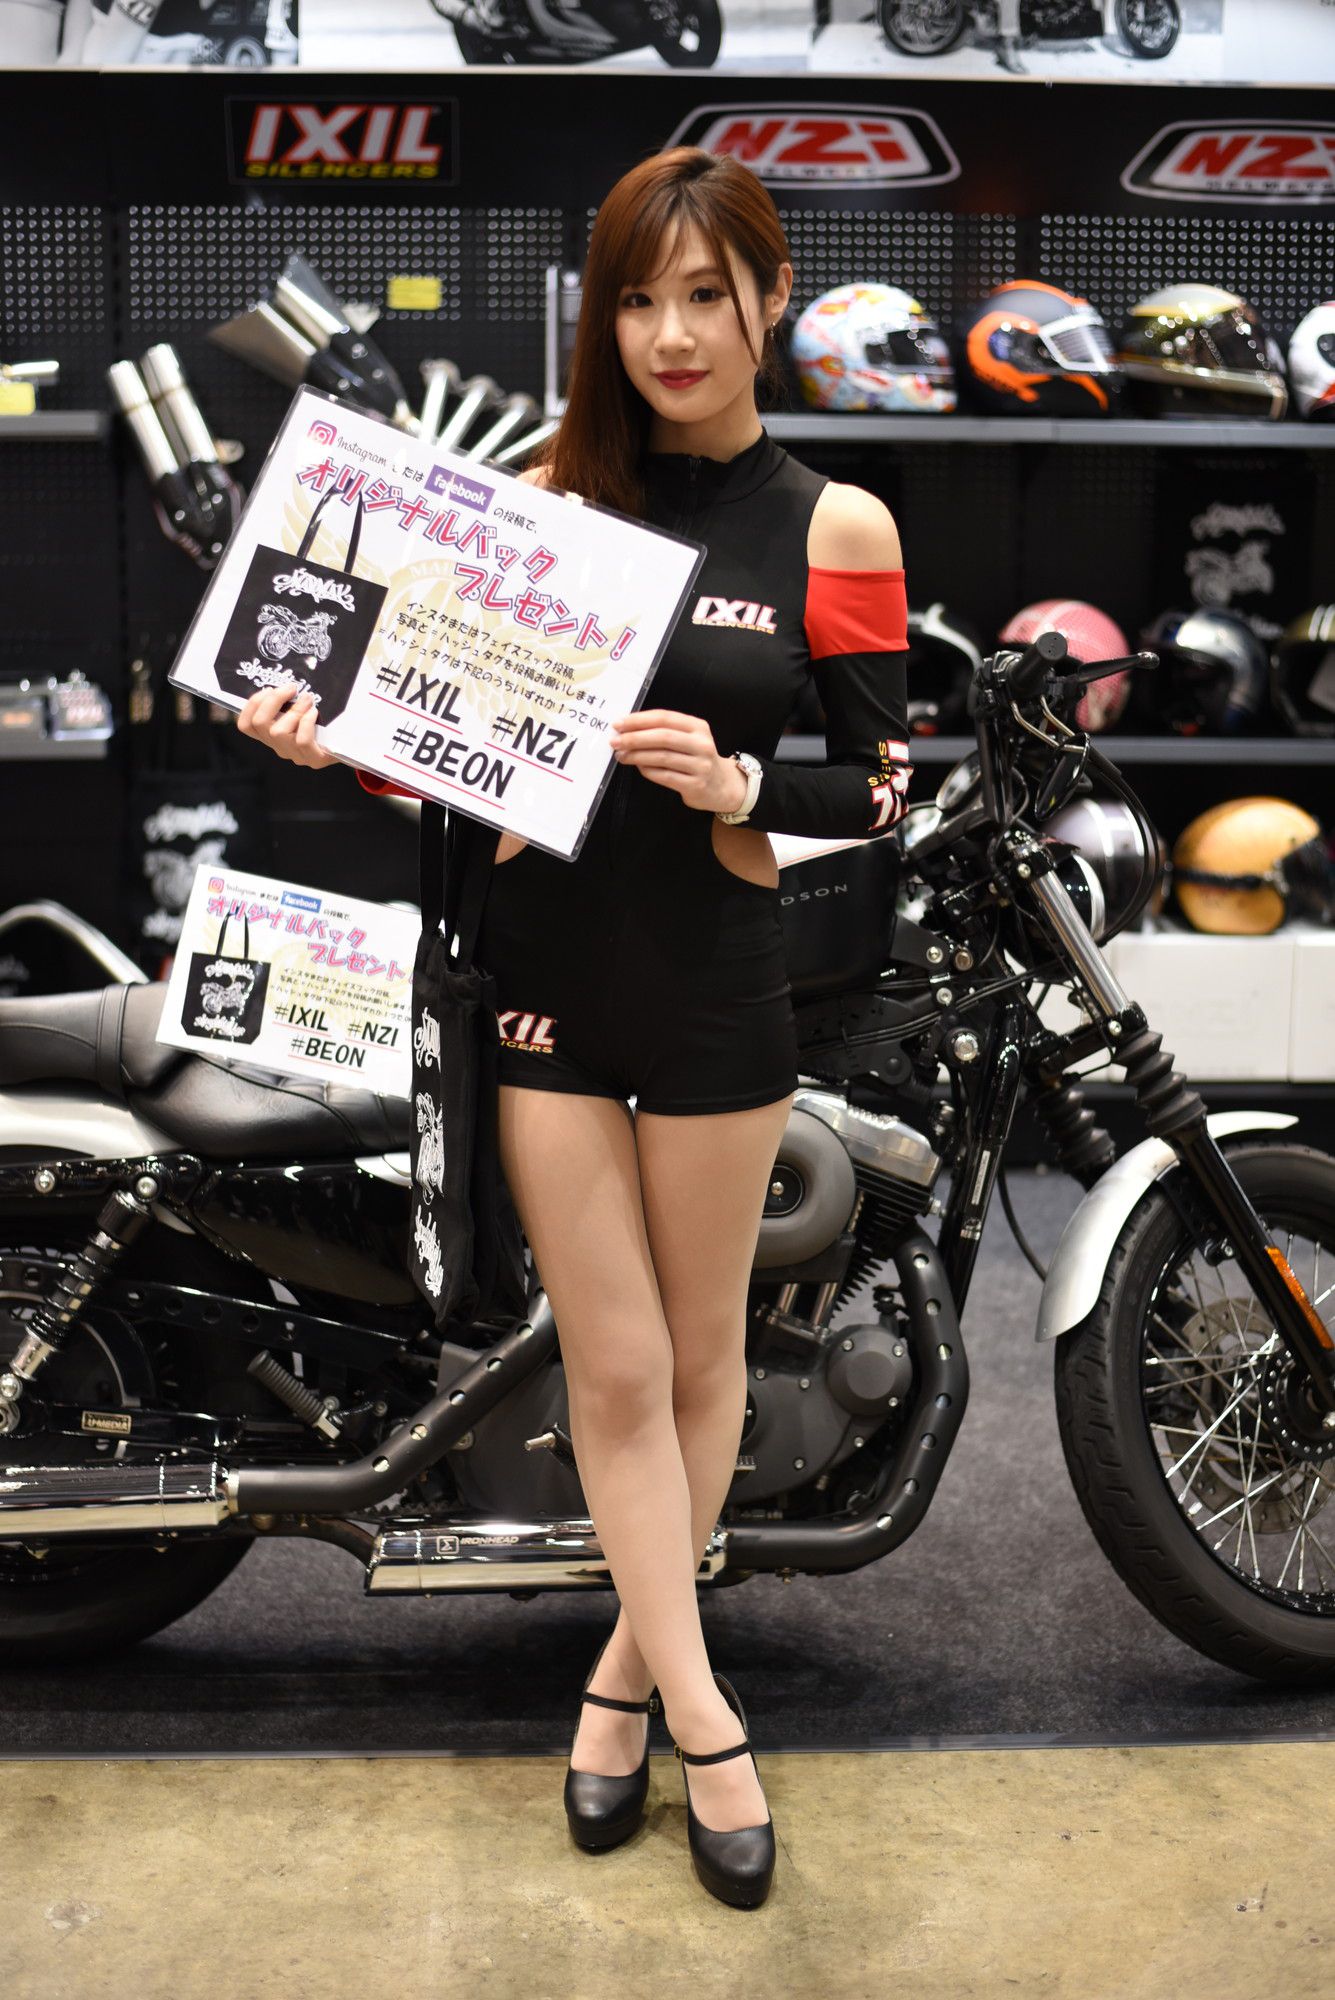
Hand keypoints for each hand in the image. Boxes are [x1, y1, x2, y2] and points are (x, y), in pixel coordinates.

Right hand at [236, 684, 339, 769]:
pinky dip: (306, 722)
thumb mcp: (299, 710)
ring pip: (279, 732)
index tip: (268, 689)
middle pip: (259, 723)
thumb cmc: (321, 723)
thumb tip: (283, 681)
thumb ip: (286, 702)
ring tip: (308, 700)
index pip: (246, 725)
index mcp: (271, 735)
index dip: (251, 705)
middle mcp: (279, 747)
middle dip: (273, 700)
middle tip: (291, 688)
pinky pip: (301, 740)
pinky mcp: (313, 759)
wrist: (348, 744)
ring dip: (294, 710)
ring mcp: (295, 755)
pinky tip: (314, 713)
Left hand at [608, 709, 748, 813]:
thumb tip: (629, 729)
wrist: (722, 785)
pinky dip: (647, 771)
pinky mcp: (695, 784)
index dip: (639, 720)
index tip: (619, 724)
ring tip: (621, 756)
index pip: (664, 718)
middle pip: (662, 737)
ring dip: (637, 756)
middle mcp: (701, 744)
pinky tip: (638, 767)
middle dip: (634, 738)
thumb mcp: (688, 739)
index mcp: (698, 727)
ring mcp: (700, 765)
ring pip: (662, 757)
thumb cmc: (697, 759)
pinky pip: (665, 776)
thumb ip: (664, 731)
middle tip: (615, 741)